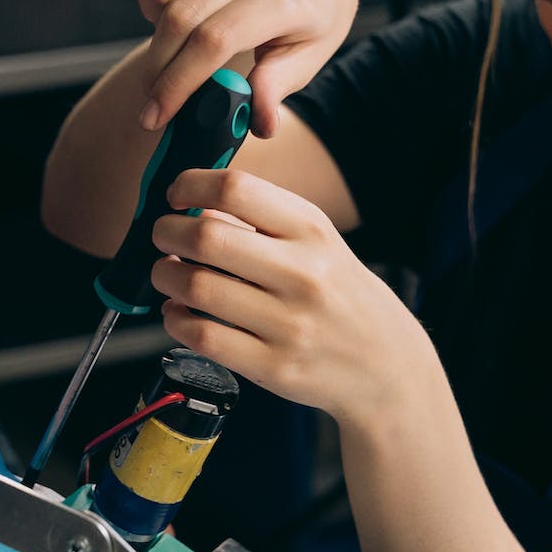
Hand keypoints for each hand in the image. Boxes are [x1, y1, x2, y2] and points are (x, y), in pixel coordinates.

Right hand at [133, 0, 356, 138]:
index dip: (180, 81)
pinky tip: (174, 25)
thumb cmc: (310, 23)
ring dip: (156, 38)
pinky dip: (152, 8)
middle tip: (152, 107)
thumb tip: (260, 125)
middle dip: (159, 70)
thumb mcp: (307, 60)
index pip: (216, 38)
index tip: (157, 116)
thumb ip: (277, 88)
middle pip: (182, 18)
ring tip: (176, 59)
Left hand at [149, 168, 423, 425]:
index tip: (176, 195)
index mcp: (312, 231)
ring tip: (168, 274)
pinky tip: (179, 312)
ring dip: (165, 276)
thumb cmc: (341, 295)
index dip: (190, 185)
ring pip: (196, 287)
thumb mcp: (318, 244)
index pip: (235, 188)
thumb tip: (192, 207)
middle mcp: (304, 274)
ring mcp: (290, 324)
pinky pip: (202, 336)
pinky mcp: (274, 367)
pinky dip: (176, 319)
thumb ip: (262, 221)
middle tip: (162, 238)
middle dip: (167, 233)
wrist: (388, 366)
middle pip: (207, 237)